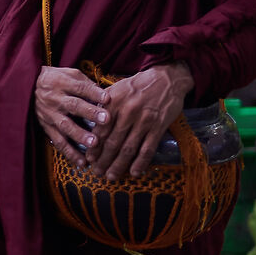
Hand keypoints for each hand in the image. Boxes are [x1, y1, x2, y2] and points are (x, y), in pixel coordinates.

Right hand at [35, 67, 106, 158]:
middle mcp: (54, 98)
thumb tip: (107, 97)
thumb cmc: (58, 79)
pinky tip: (82, 162)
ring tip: (94, 143)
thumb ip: (87, 84)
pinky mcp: (46, 128)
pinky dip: (70, 152)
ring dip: (80, 135)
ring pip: (65, 125)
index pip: (79, 87)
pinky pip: (58, 141)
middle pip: (73, 106)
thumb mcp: (70, 74)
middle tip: (106, 120)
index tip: (108, 99)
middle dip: (90, 113)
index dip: (93, 92)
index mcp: (61, 82)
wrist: (30, 85)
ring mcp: (49, 114)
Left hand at [83, 62, 194, 179]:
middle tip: (97, 173)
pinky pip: (148, 148)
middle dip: (103, 161)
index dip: (94, 147)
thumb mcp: (116, 89)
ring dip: (119, 165)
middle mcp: (127, 114)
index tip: (89, 159)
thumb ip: (103, 106)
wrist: (166, 78)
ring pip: (129, 148)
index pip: (101, 130)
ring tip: (111, 176)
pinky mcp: (159, 126)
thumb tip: (90, 122)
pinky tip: (135, 172)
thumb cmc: (137, 85)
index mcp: (114, 104)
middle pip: (113, 143)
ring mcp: (144, 121)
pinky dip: (141, 162)